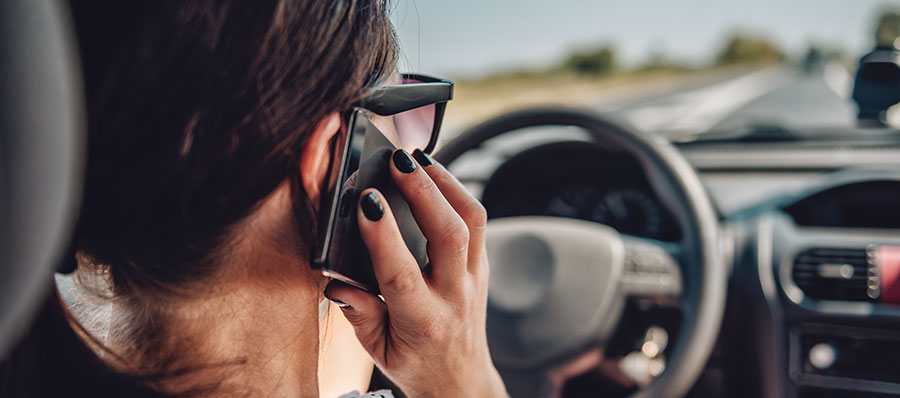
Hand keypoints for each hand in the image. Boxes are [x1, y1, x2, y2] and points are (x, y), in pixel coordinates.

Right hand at [325, 149, 507, 397]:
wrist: (460, 380)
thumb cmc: (413, 363)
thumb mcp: (376, 349)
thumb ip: (358, 312)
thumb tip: (336, 280)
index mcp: (421, 322)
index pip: (401, 274)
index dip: (383, 235)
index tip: (366, 201)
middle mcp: (454, 297)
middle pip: (450, 235)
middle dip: (424, 191)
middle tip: (398, 161)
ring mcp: (475, 279)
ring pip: (473, 221)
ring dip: (446, 182)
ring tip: (418, 157)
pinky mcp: (483, 266)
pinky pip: (477, 221)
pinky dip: (457, 191)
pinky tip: (434, 174)